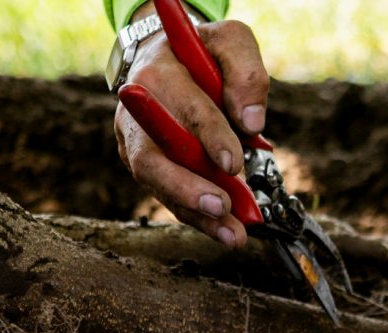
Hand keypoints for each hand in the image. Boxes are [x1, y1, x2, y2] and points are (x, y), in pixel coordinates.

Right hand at [113, 1, 268, 247]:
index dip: (210, 137)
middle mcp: (138, 113)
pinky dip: (196, 216)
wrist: (167, 57)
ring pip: (159, 184)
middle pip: (153, 159)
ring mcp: (136, 142)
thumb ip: (245, 73)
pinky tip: (223, 231)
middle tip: (222, 207)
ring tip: (232, 235)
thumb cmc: (203, 52)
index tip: (233, 163)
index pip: (186, 110)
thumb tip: (251, 123)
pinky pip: (168, 194)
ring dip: (195, 213)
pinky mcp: (144, 164)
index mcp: (160, 74)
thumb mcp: (231, 42)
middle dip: (188, 188)